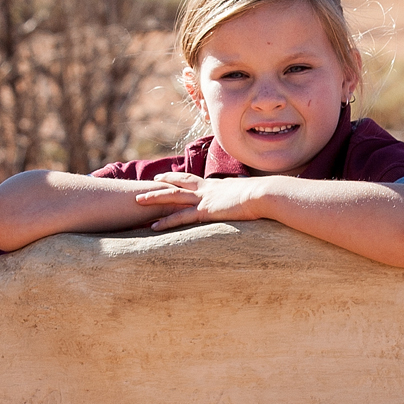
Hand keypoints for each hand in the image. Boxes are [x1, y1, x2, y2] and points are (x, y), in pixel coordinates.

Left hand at [132, 172, 274, 230]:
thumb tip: (248, 201)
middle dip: (161, 184)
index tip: (167, 177)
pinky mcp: (206, 211)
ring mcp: (205, 199)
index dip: (178, 178)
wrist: (265, 195)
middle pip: (178, 184)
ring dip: (154, 198)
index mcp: (216, 186)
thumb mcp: (249, 195)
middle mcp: (207, 190)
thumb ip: (242, 198)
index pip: (192, 179)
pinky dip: (166, 221)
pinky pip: (181, 217)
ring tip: (138, 201)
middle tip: (147, 185)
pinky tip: (154, 226)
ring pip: (172, 197)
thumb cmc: (263, 196)